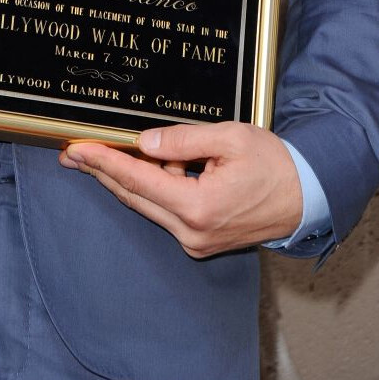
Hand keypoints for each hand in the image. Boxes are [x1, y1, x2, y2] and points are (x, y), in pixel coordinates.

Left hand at [59, 121, 302, 257]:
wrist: (306, 197)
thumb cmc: (273, 164)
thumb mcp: (229, 138)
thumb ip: (183, 140)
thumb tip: (144, 143)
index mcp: (198, 206)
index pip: (137, 179)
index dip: (103, 162)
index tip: (76, 149)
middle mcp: (191, 231)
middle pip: (134, 196)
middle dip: (102, 172)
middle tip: (72, 154)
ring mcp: (195, 241)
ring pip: (148, 203)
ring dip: (129, 177)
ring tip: (113, 151)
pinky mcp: (200, 240)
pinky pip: (166, 209)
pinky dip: (155, 186)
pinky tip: (157, 164)